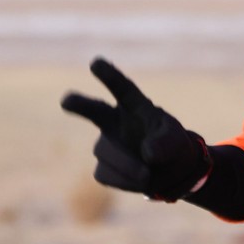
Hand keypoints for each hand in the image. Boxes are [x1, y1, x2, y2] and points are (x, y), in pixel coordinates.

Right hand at [60, 58, 210, 201]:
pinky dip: (125, 180)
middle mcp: (114, 121)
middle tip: (66, 100)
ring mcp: (106, 144)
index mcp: (134, 105)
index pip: (121, 88)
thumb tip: (147, 153)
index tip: (95, 63)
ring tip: (148, 173)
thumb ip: (165, 143)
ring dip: (128, 165)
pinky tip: (140, 179)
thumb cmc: (171, 146)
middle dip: (79, 104)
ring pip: (104, 152)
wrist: (168, 174)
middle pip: (94, 110)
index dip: (108, 75)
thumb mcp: (176, 141)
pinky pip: (106, 174)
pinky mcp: (103, 168)